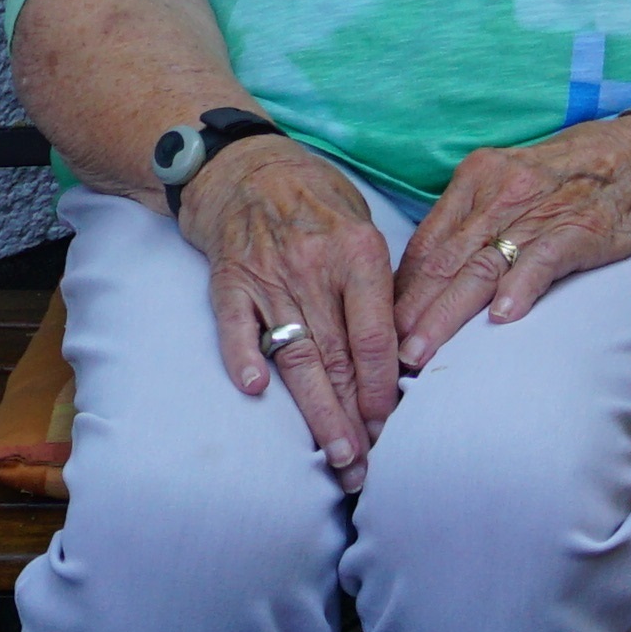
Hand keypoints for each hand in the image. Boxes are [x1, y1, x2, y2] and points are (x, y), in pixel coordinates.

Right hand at [180, 139, 405, 472]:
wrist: (245, 167)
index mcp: (358, 251)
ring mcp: (268, 275)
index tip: (389, 426)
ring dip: (316, 410)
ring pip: (296, 354)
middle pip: (338, 357)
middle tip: (364, 465)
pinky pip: (235, 325)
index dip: (383, 386)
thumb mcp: (363, 226)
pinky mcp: (229, 281)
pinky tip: (255, 390)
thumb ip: (376, 286)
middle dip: (353, 417)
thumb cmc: (316, 201)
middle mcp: (314, 266)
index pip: (375, 334)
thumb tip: (402, 353)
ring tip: (334, 454)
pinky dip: (243, 356)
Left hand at [390, 114, 630, 365]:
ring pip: (481, 267)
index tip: (376, 330)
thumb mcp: (513, 184)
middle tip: (384, 354)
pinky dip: (521, 288)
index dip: (400, 291)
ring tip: (421, 351)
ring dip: (447, 314)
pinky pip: (544, 260)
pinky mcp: (581, 226)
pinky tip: (502, 319)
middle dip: (411, 312)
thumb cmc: (576, 174)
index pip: (427, 243)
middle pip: (445, 260)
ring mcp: (541, 209)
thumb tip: (429, 281)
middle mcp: (501, 190)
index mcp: (478, 177)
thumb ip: (473, 224)